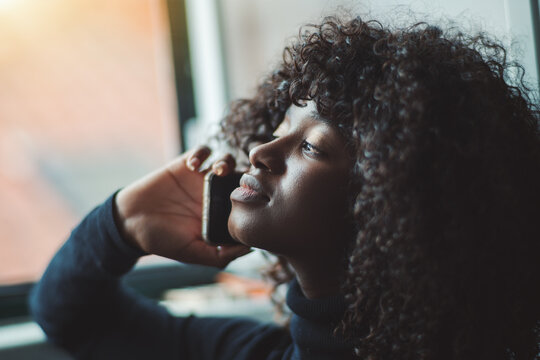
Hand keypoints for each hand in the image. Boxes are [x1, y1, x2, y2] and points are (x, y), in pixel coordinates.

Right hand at [114, 147, 249, 267]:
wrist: (132, 223)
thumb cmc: (163, 240)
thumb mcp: (193, 253)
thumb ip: (220, 255)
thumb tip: (251, 249)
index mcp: (221, 213)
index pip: (247, 200)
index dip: (255, 196)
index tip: (255, 197)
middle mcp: (215, 194)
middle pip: (241, 176)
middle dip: (244, 174)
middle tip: (239, 180)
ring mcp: (201, 178)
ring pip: (225, 161)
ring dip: (226, 162)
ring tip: (217, 170)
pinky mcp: (185, 165)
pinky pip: (202, 151)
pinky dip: (201, 153)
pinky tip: (193, 165)